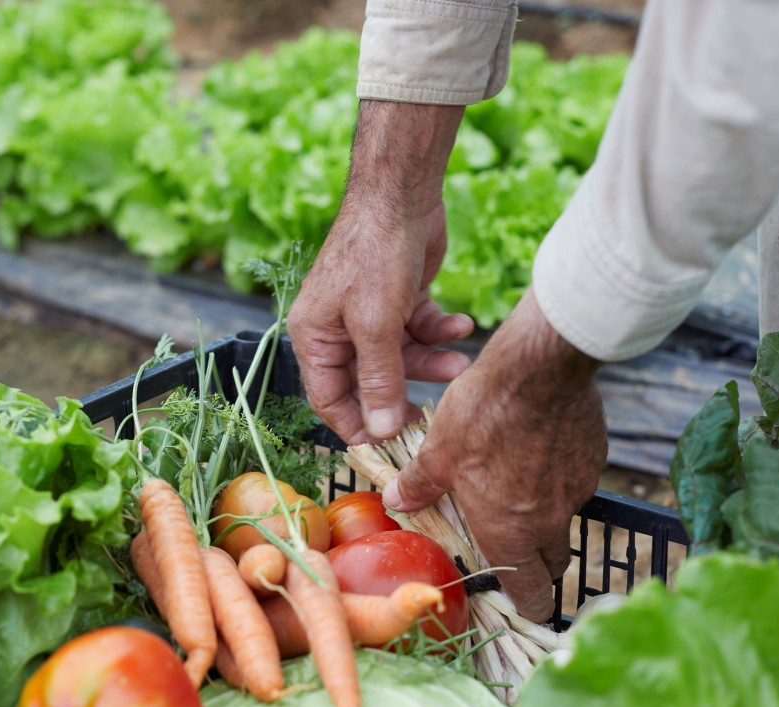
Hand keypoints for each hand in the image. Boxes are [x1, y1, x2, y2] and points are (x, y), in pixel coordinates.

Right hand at [287, 101, 472, 444]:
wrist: (402, 192)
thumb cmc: (374, 252)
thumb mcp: (377, 325)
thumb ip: (380, 381)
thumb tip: (381, 431)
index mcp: (315, 336)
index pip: (328, 398)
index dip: (356, 424)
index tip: (389, 443)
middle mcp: (338, 329)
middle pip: (368, 382)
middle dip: (403, 392)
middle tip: (433, 414)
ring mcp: (369, 314)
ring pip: (400, 359)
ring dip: (432, 362)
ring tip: (460, 362)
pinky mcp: (399, 299)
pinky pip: (419, 331)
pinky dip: (440, 331)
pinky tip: (462, 324)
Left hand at [381, 288, 607, 621]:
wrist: (541, 366)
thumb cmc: (484, 412)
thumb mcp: (437, 451)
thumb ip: (419, 485)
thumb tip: (396, 500)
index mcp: (510, 532)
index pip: (532, 595)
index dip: (527, 605)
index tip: (518, 601)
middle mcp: (550, 520)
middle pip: (551, 563)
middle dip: (535, 565)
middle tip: (511, 547)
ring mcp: (577, 490)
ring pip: (563, 519)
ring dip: (543, 516)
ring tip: (514, 486)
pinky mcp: (594, 459)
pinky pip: (575, 483)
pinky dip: (557, 479)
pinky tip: (535, 451)